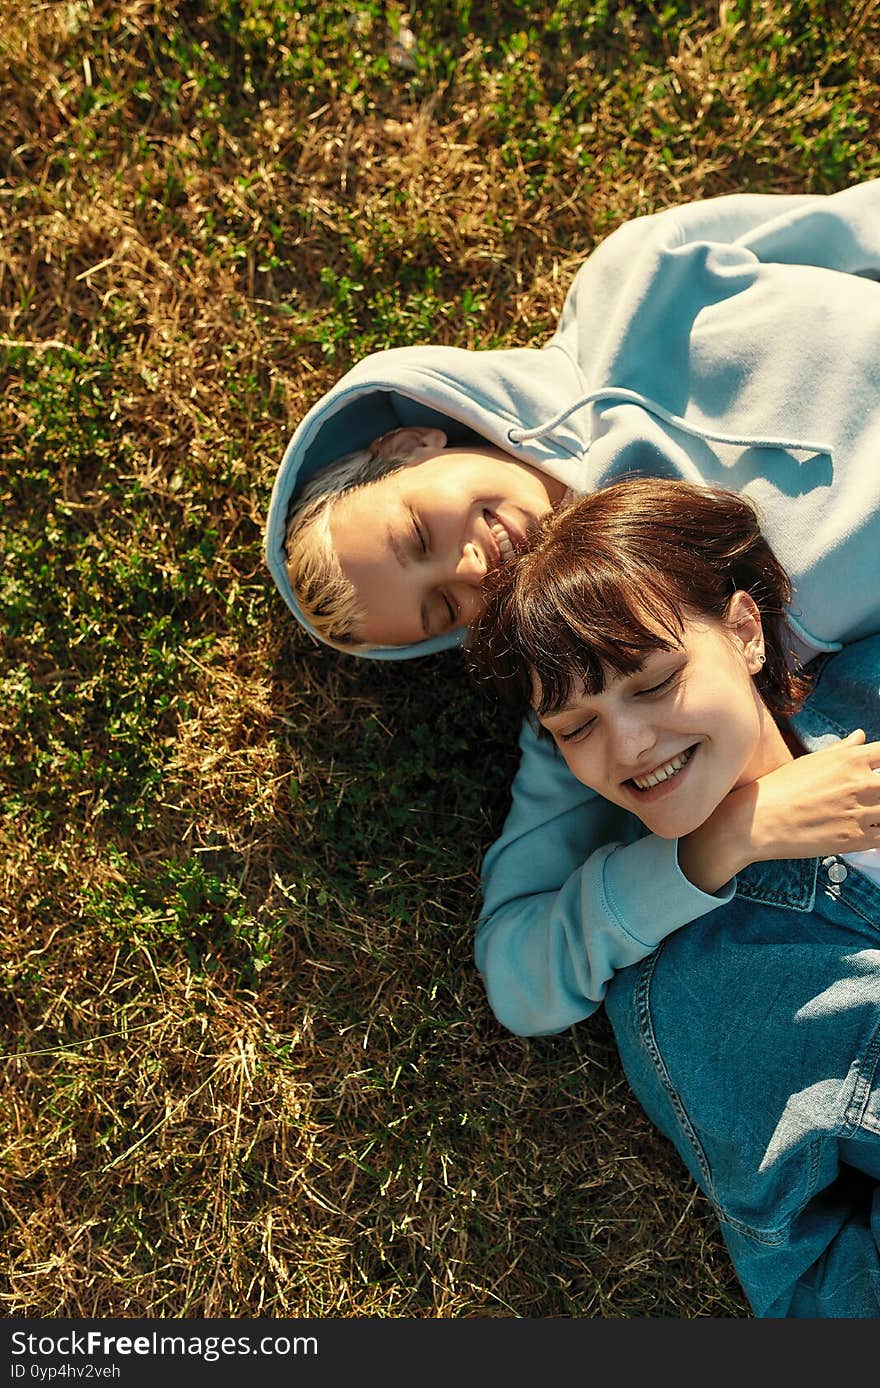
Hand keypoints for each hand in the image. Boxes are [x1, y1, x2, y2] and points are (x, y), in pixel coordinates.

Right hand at [679, 729, 879, 892]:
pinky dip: (878, 832)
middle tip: (869, 795)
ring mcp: (859, 812)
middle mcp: (859, 783)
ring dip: (879, 810)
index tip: (878, 769)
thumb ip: (842, 749)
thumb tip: (861, 736)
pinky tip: (866, 829)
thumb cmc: (779, 788)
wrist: (756, 822)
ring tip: (867, 812)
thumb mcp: (810, 761)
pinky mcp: (855, 839)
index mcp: (850, 760)